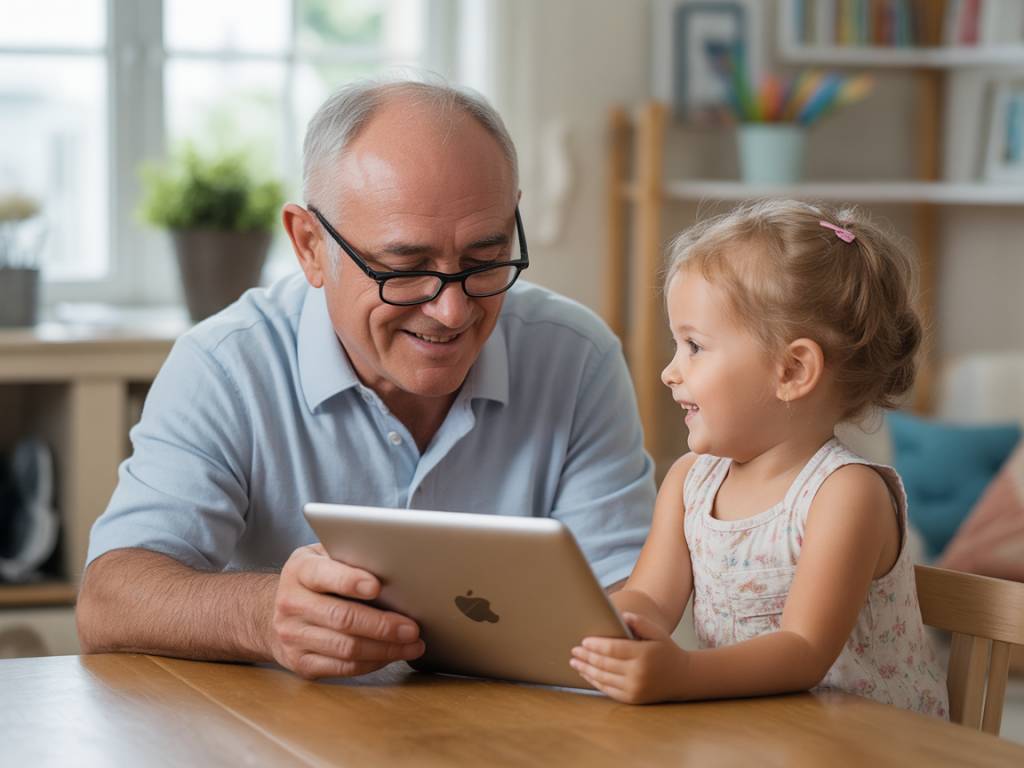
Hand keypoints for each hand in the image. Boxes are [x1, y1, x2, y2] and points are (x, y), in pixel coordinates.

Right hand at [269, 543, 424, 678]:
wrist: (272, 610)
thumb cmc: (314, 579)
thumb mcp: (323, 557)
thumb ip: (350, 557)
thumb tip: (394, 564)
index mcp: (299, 571)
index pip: (323, 575)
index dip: (350, 581)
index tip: (377, 586)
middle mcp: (291, 604)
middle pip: (342, 618)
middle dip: (382, 625)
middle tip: (412, 628)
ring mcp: (293, 636)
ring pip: (346, 648)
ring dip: (385, 649)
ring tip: (412, 644)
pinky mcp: (301, 663)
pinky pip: (343, 668)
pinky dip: (373, 663)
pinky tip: (391, 655)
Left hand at [570, 612, 687, 703]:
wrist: (683, 678)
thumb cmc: (666, 650)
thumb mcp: (657, 632)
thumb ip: (640, 622)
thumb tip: (621, 615)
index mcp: (643, 654)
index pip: (613, 649)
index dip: (596, 645)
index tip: (583, 641)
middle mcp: (638, 673)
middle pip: (604, 664)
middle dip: (586, 657)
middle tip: (573, 650)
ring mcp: (635, 688)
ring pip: (603, 678)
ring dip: (586, 670)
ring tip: (575, 662)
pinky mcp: (632, 699)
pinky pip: (608, 690)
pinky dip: (595, 681)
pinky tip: (587, 674)